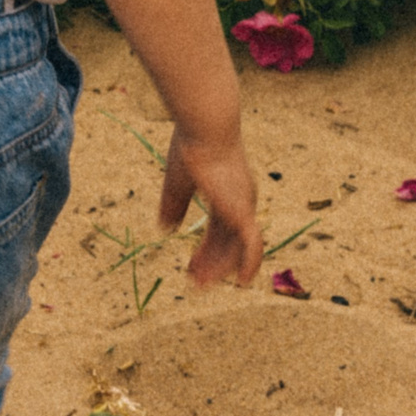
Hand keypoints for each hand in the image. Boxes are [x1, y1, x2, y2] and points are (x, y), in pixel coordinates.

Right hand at [160, 127, 261, 287]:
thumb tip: (164, 229)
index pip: (219, 230)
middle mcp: (241, 201)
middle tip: (194, 283)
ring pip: (238, 248)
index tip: (189, 268)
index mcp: (227, 192)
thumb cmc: (191, 147)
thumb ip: (172, 205)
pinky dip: (248, 263)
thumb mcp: (177, 181)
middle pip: (228, 243)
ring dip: (221, 268)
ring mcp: (244, 207)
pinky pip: (251, 245)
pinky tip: (243, 281)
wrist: (205, 130)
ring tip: (203, 284)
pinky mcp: (242, 211)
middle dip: (211, 264)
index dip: (204, 250)